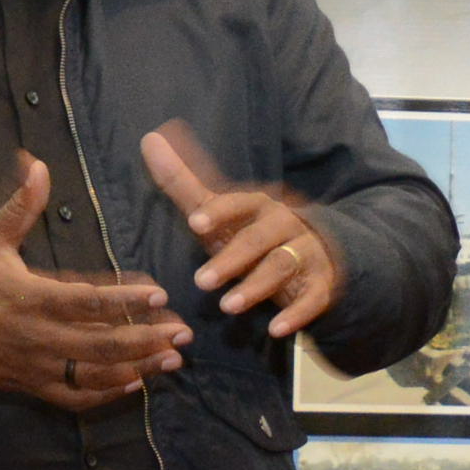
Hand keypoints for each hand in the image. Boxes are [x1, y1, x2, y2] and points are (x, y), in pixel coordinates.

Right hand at [0, 152, 186, 413]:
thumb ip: (20, 206)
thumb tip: (37, 164)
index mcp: (30, 298)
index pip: (88, 302)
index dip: (126, 301)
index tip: (160, 296)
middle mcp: (38, 338)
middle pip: (102, 344)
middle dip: (147, 340)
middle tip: (184, 334)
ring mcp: (35, 366)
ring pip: (94, 374)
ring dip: (137, 368)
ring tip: (172, 361)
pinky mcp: (30, 385)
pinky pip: (73, 397)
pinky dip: (105, 393)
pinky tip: (133, 383)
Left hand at [140, 122, 343, 341]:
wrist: (314, 253)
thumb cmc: (251, 231)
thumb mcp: (219, 210)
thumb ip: (183, 181)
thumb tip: (149, 139)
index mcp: (259, 205)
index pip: (240, 203)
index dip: (220, 211)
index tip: (195, 223)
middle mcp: (285, 225)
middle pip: (259, 239)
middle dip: (232, 259)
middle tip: (200, 281)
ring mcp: (305, 254)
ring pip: (283, 266)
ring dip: (256, 287)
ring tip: (228, 307)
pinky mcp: (320, 285)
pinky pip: (313, 298)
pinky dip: (297, 314)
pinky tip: (277, 330)